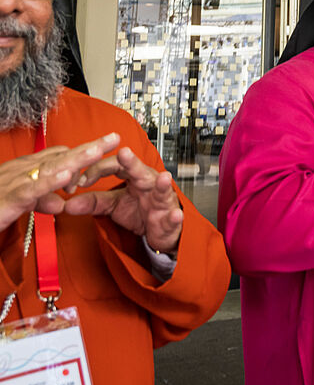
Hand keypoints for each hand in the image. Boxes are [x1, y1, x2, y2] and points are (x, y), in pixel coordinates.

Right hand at [0, 133, 120, 231]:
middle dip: (89, 147)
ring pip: (51, 167)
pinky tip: (67, 176)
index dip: (85, 158)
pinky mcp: (9, 197)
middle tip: (115, 138)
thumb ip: (40, 200)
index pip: (61, 157)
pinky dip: (50, 182)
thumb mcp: (20, 204)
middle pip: (62, 155)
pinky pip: (32, 188)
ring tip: (99, 149)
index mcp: (27, 170)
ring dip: (76, 158)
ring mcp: (15, 181)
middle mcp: (22, 170)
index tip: (107, 155)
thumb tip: (59, 203)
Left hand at [63, 147, 183, 254]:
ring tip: (163, 178)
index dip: (96, 170)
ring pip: (162, 190)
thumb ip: (93, 202)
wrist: (159, 231)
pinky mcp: (170, 218)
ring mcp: (162, 200)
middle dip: (133, 163)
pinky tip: (175, 215)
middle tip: (124, 153)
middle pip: (140, 171)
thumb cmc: (140, 212)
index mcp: (133, 177)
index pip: (114, 166)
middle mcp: (149, 183)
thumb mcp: (113, 205)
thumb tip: (67, 204)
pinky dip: (174, 216)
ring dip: (162, 184)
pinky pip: (173, 217)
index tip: (79, 181)